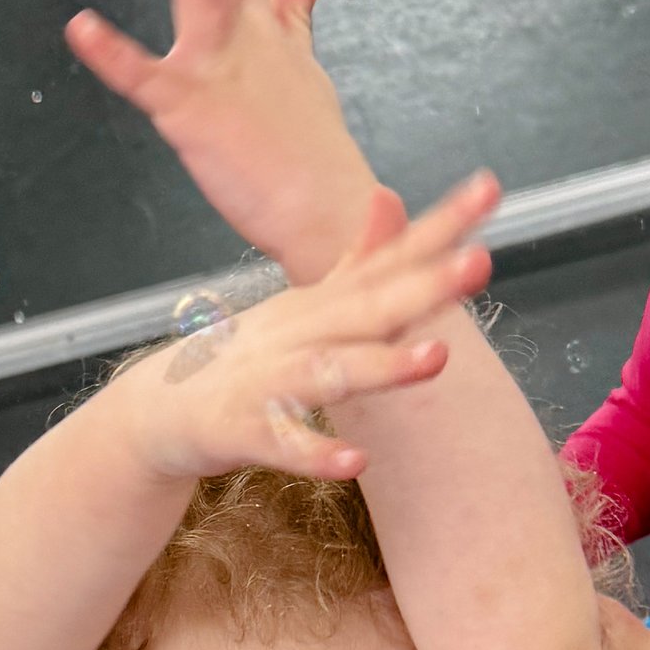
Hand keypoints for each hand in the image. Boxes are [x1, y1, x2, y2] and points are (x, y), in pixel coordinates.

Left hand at [67, 0, 396, 284]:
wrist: (332, 215)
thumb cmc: (315, 154)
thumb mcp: (306, 73)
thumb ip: (297, 20)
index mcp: (265, 28)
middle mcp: (246, 36)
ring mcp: (220, 70)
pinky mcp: (192, 113)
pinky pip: (144, 79)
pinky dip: (112, 54)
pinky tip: (81, 26)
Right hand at [129, 178, 494, 483]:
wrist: (159, 411)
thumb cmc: (246, 359)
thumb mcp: (306, 307)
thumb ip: (357, 260)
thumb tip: (392, 197)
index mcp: (322, 303)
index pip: (390, 259)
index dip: (441, 226)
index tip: (490, 188)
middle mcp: (299, 332)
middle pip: (370, 307)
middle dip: (425, 286)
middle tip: (477, 263)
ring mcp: (268, 380)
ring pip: (331, 371)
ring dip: (383, 366)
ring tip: (436, 357)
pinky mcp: (241, 429)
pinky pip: (283, 445)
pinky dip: (316, 454)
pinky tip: (355, 462)